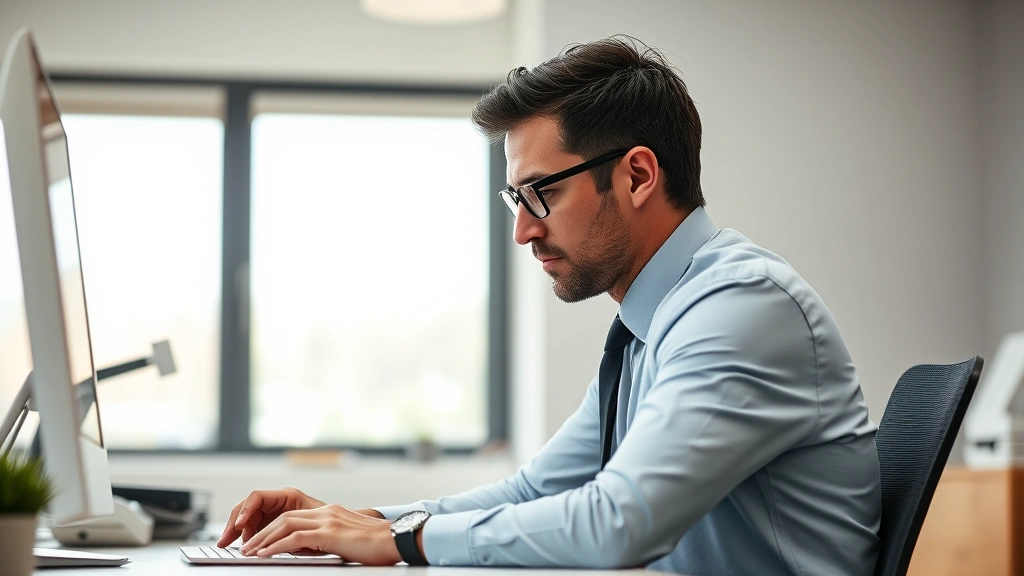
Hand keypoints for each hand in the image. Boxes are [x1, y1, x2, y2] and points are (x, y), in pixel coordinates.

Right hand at [217, 487, 325, 546]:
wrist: (346, 531)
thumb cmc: (334, 524)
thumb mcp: (315, 524)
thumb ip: (296, 530)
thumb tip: (279, 540)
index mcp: (288, 496)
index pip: (257, 497)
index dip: (246, 510)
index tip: (239, 525)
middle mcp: (278, 502)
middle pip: (247, 509)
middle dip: (233, 524)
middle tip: (224, 542)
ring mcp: (274, 513)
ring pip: (248, 520)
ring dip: (238, 533)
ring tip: (232, 547)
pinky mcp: (274, 525)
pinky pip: (255, 529)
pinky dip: (248, 538)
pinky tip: (248, 548)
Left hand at [239, 503, 401, 564]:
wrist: (398, 539)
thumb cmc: (380, 545)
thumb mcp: (350, 540)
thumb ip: (331, 541)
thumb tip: (316, 551)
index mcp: (331, 512)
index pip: (294, 517)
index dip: (274, 529)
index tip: (260, 542)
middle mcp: (327, 512)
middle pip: (285, 519)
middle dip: (262, 533)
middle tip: (247, 547)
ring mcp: (328, 520)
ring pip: (285, 526)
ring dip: (263, 540)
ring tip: (249, 552)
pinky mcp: (329, 533)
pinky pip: (294, 539)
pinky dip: (275, 546)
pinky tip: (264, 554)